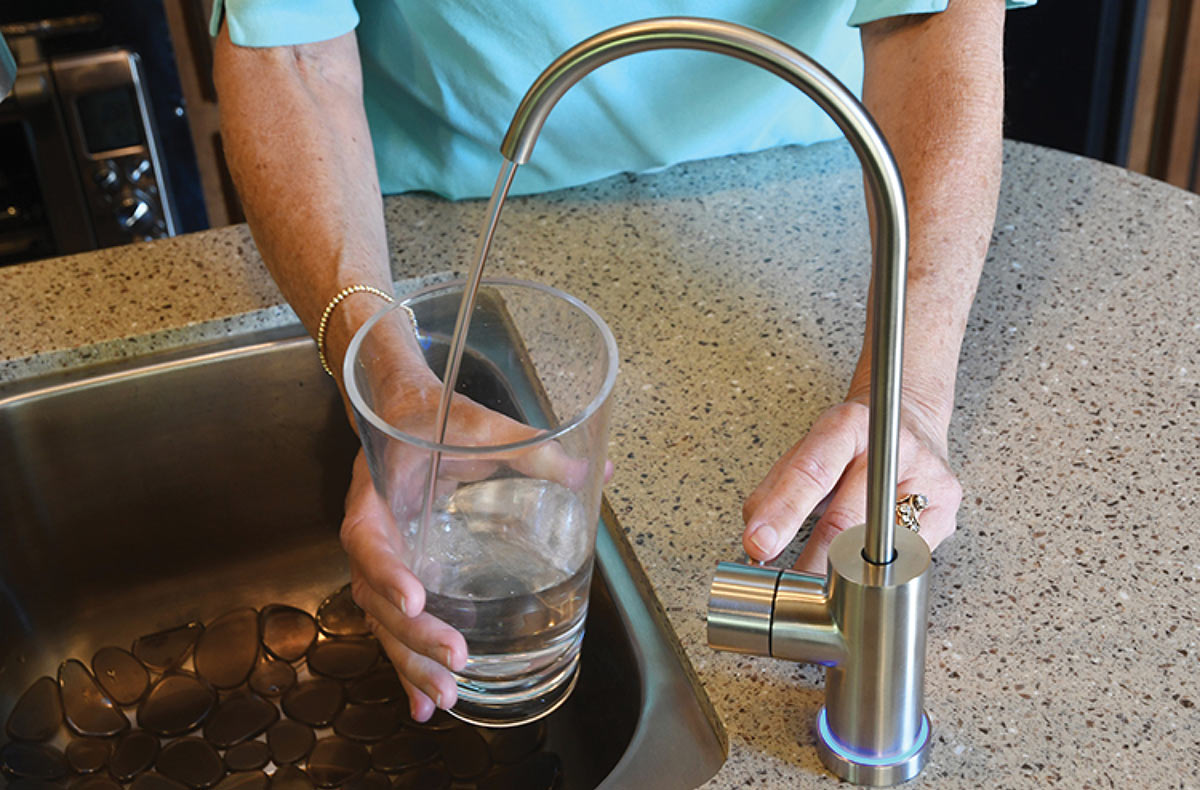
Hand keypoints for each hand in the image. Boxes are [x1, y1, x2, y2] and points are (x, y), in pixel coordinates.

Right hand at [340, 360, 603, 720]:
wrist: (402, 410)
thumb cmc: (436, 417)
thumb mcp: (480, 424)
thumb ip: (530, 446)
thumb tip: (596, 471)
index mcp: (377, 495)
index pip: (367, 539)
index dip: (387, 573)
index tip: (416, 599)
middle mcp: (372, 534)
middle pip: (376, 597)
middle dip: (413, 636)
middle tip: (455, 661)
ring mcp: (383, 559)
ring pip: (384, 621)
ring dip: (411, 661)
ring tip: (444, 699)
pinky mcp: (401, 574)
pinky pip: (396, 624)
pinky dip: (409, 664)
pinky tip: (425, 703)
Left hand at [741, 394, 960, 573]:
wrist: (909, 420)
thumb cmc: (851, 442)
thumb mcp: (807, 449)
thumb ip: (776, 489)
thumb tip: (756, 542)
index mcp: (849, 426)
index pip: (813, 471)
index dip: (783, 512)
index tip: (758, 545)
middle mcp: (894, 449)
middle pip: (849, 520)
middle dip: (813, 561)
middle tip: (789, 587)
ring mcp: (928, 479)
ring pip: (879, 546)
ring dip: (847, 574)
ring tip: (828, 584)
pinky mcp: (947, 508)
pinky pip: (907, 557)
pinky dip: (882, 571)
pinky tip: (871, 567)